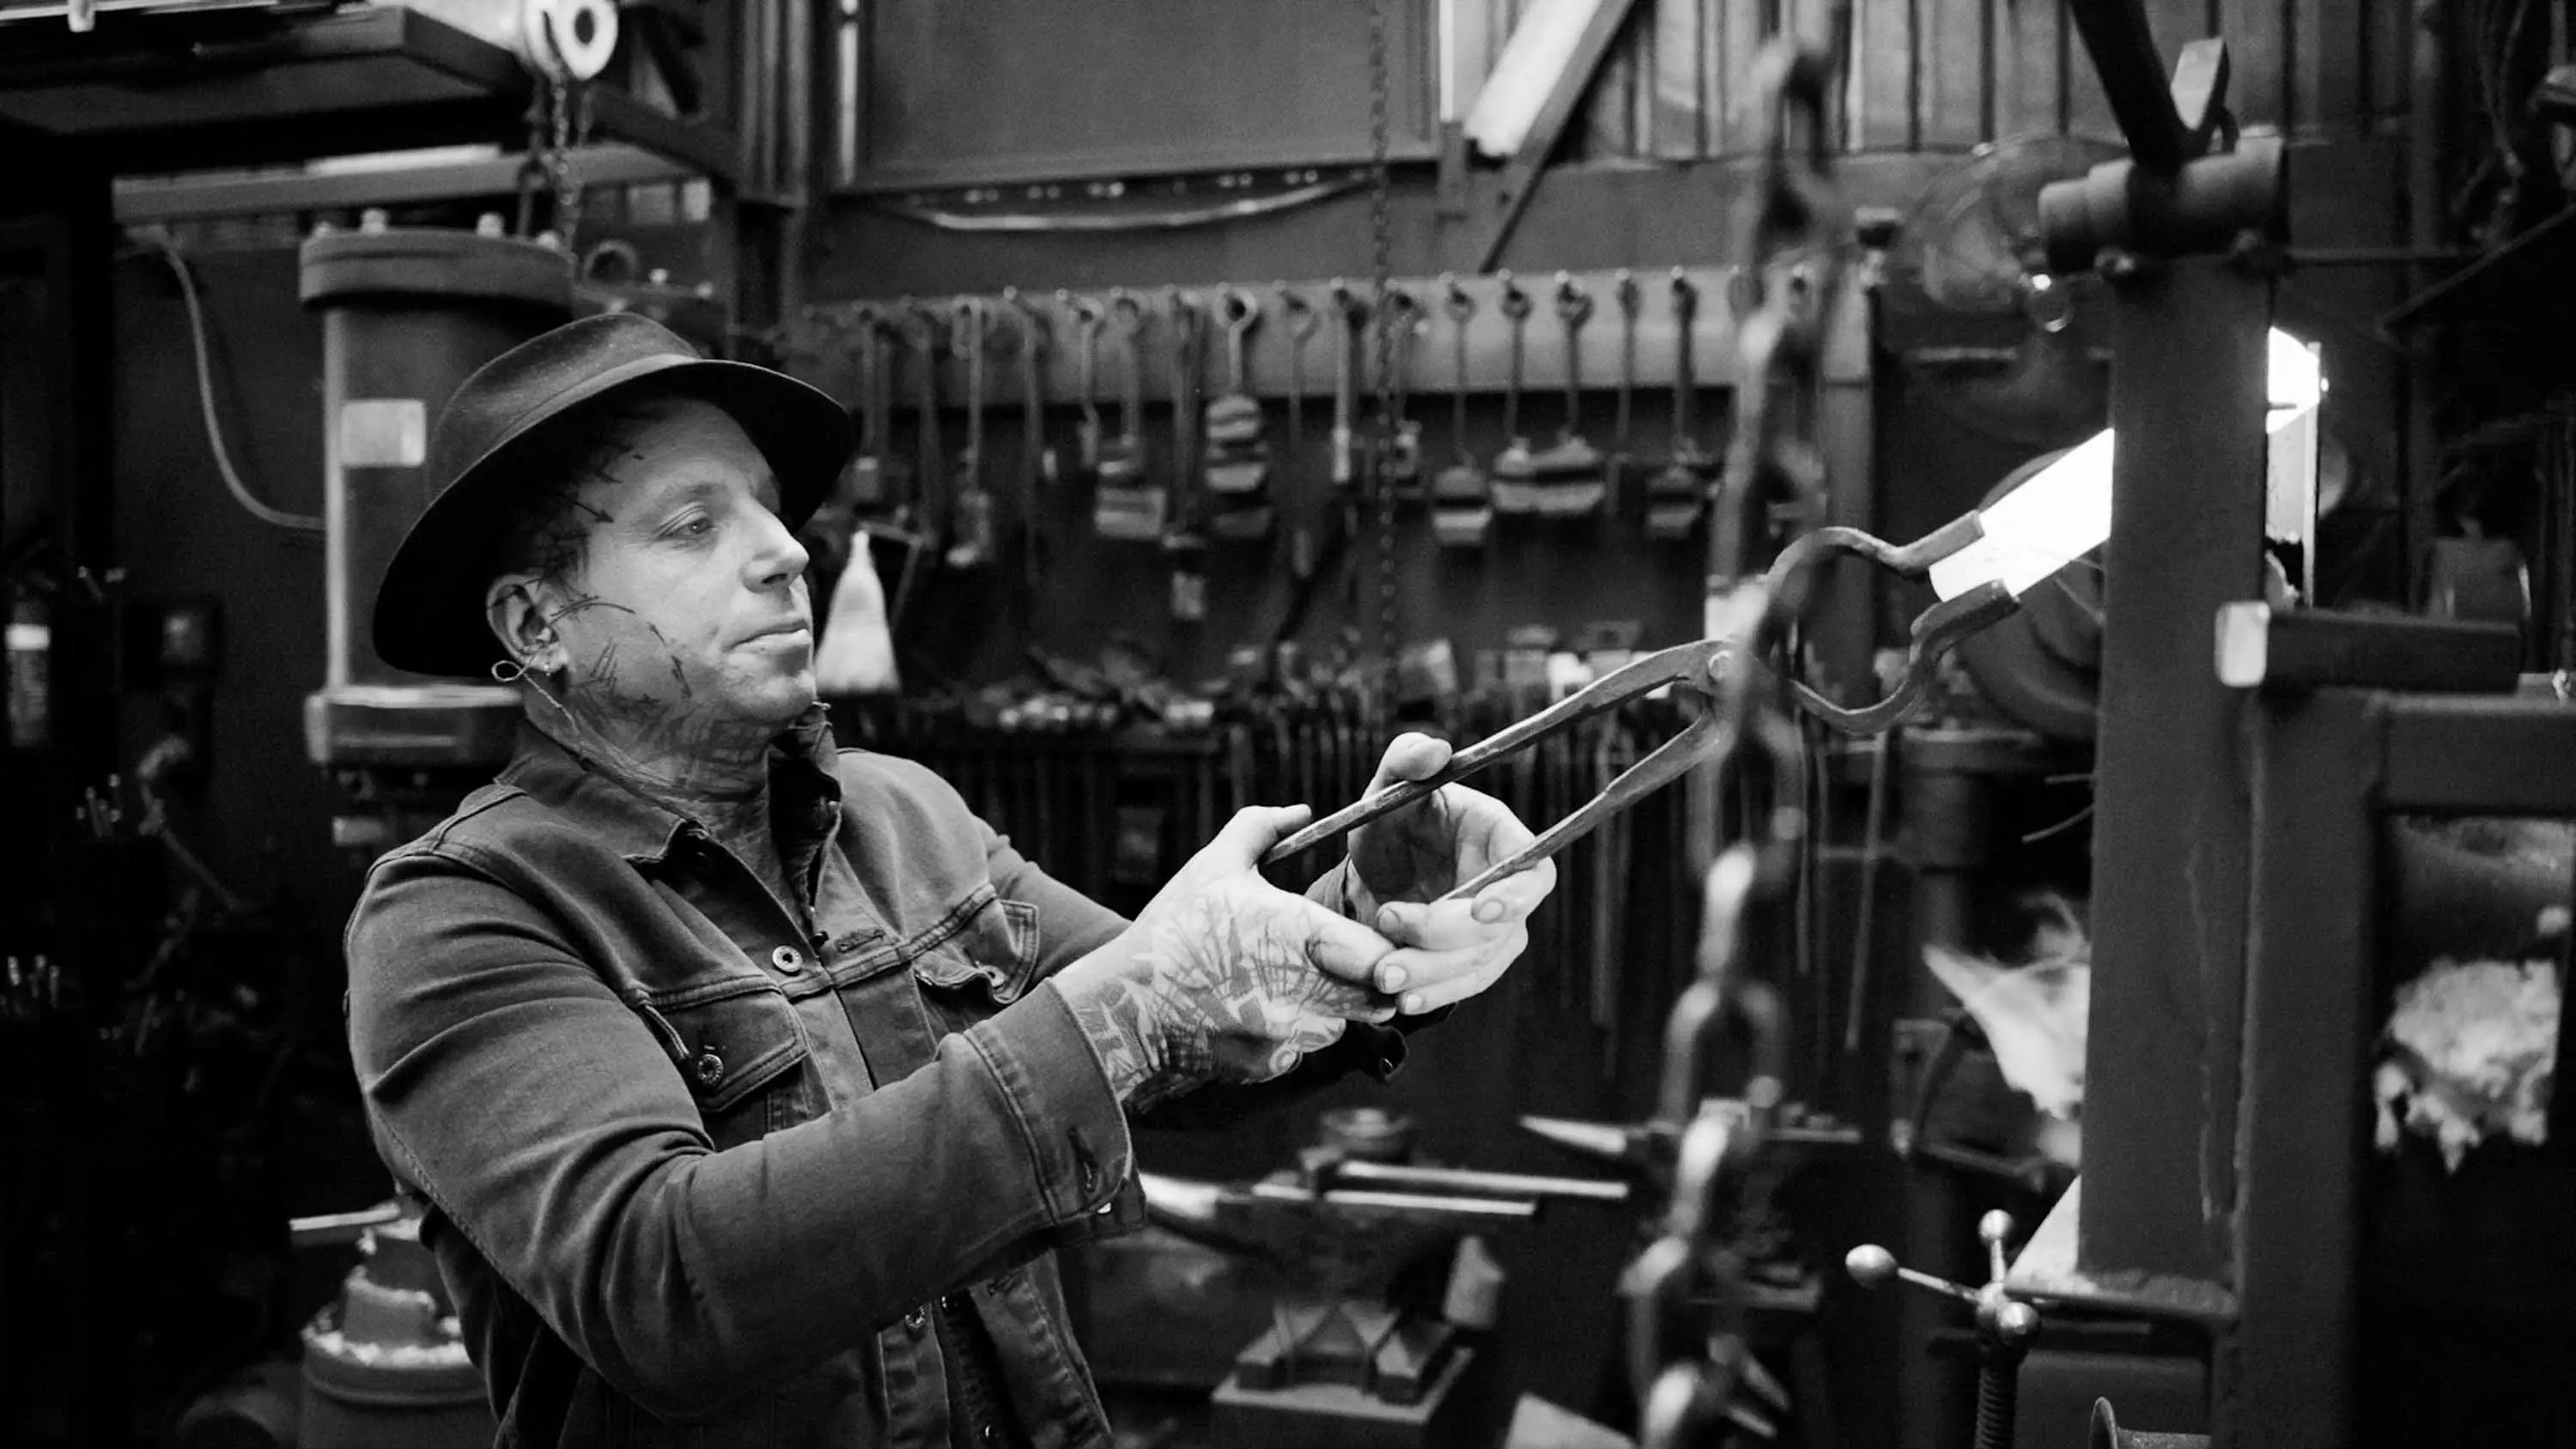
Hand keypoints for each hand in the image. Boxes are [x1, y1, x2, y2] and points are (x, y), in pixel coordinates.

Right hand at [1056, 806, 1400, 1108]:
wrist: (1120, 1007)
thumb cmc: (1170, 929)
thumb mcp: (1211, 865)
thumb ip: (1260, 828)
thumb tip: (1301, 810)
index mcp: (1299, 934)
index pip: (1384, 951)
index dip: (1389, 946)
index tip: (1374, 936)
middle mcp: (1304, 989)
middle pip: (1376, 994)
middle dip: (1367, 979)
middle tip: (1343, 960)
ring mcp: (1288, 1034)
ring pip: (1342, 1023)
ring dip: (1330, 1007)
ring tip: (1287, 982)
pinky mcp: (1270, 1065)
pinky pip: (1303, 1051)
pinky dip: (1291, 1036)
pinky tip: (1254, 1012)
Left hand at [1334, 733, 1556, 1015]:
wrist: (1375, 872)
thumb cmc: (1393, 821)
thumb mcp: (1389, 786)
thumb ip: (1406, 760)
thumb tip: (1434, 750)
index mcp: (1500, 837)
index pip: (1532, 871)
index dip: (1515, 895)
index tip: (1477, 909)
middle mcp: (1506, 887)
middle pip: (1499, 927)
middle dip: (1444, 939)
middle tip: (1389, 936)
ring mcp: (1493, 931)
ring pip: (1477, 963)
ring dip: (1432, 974)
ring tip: (1383, 975)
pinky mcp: (1470, 961)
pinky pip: (1462, 985)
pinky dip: (1434, 995)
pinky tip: (1403, 999)